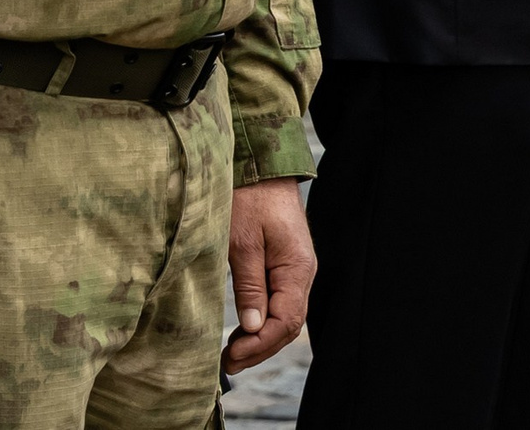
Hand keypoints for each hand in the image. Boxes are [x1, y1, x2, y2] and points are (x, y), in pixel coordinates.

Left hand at [223, 178, 316, 374]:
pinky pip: (280, 303)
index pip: (287, 320)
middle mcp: (303, 272)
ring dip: (262, 339)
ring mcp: (295, 269)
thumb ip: (250, 285)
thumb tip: (254, 327)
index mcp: (297, 267)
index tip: (231, 355)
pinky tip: (244, 331)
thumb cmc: (249, 198)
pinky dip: (264, 323)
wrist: (260, 166)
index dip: (260, 344)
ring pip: (285, 317)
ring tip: (232, 354)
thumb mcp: (241, 242)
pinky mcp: (284, 265)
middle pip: (289, 324)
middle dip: (260, 348)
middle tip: (227, 363)